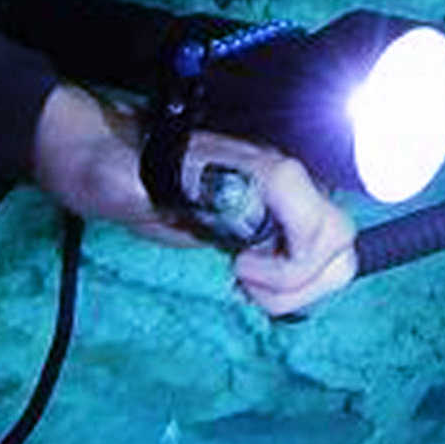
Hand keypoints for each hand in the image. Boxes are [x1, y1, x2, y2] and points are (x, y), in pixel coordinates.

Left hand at [26, 89, 357, 318]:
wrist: (104, 156)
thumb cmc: (114, 168)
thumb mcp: (133, 187)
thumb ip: (180, 202)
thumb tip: (229, 229)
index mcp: (260, 167)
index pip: (322, 224)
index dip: (292, 263)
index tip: (238, 268)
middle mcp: (285, 180)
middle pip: (340, 243)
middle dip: (301, 281)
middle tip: (243, 279)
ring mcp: (285, 201)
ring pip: (336, 255)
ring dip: (300, 287)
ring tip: (249, 285)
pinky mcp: (276, 222)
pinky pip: (315, 261)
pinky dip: (294, 285)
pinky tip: (252, 281)